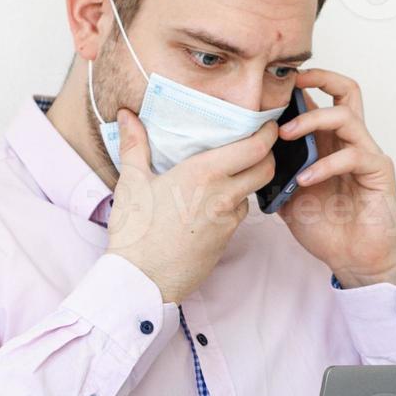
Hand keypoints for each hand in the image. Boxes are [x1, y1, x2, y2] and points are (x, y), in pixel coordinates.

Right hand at [106, 110, 277, 302]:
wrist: (142, 280)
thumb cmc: (135, 230)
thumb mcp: (132, 182)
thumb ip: (135, 145)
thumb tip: (128, 115)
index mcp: (204, 174)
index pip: (255, 148)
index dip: (267, 133)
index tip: (267, 123)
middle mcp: (224, 195)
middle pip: (265, 168)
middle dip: (267, 153)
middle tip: (257, 143)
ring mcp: (229, 220)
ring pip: (253, 192)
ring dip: (249, 179)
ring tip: (232, 169)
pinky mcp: (227, 239)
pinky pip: (238, 214)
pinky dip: (234, 202)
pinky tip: (215, 199)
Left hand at [276, 69, 395, 287]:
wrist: (355, 259)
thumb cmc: (327, 228)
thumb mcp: (289, 196)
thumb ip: (276, 170)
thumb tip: (248, 151)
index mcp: (329, 143)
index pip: (321, 100)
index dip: (301, 86)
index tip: (272, 85)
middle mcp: (350, 142)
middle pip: (346, 90)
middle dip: (319, 77)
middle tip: (288, 85)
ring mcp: (367, 154)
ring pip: (345, 115)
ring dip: (311, 120)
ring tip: (285, 136)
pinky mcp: (379, 171)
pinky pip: (353, 155)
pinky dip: (325, 164)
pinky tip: (305, 179)